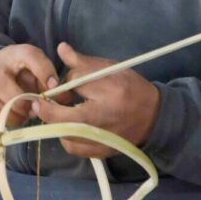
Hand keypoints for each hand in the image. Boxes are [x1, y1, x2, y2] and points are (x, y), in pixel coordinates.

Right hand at [0, 44, 60, 132]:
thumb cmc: (19, 71)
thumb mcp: (36, 66)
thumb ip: (50, 78)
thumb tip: (63, 96)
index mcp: (13, 54)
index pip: (29, 56)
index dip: (43, 71)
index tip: (53, 87)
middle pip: (3, 86)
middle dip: (22, 104)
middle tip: (32, 110)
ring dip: (12, 117)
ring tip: (22, 117)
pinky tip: (8, 120)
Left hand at [31, 42, 160, 158]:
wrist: (153, 115)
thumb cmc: (130, 89)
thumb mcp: (109, 69)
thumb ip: (82, 62)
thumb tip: (61, 48)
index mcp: (109, 91)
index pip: (73, 82)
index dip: (61, 82)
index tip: (58, 85)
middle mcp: (104, 118)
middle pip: (61, 116)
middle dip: (49, 106)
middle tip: (47, 100)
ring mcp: (102, 139)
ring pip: (63, 132)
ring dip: (56, 121)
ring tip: (63, 111)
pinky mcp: (100, 151)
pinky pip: (72, 146)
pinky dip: (66, 136)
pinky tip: (71, 126)